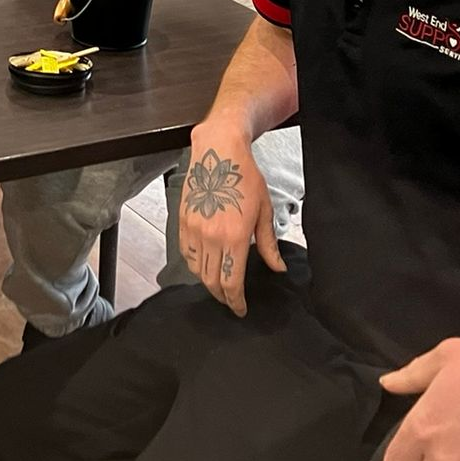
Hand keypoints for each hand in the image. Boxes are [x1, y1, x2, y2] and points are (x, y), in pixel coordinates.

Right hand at [175, 119, 282, 315]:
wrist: (219, 152)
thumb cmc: (244, 177)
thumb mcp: (264, 211)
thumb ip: (268, 244)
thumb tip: (276, 266)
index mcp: (234, 237)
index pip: (231, 282)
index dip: (235, 301)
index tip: (240, 308)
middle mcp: (210, 237)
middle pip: (211, 281)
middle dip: (222, 295)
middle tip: (230, 299)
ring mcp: (194, 229)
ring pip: (196, 270)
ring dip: (207, 281)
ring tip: (218, 283)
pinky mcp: (183, 221)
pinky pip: (186, 252)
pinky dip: (194, 264)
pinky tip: (204, 263)